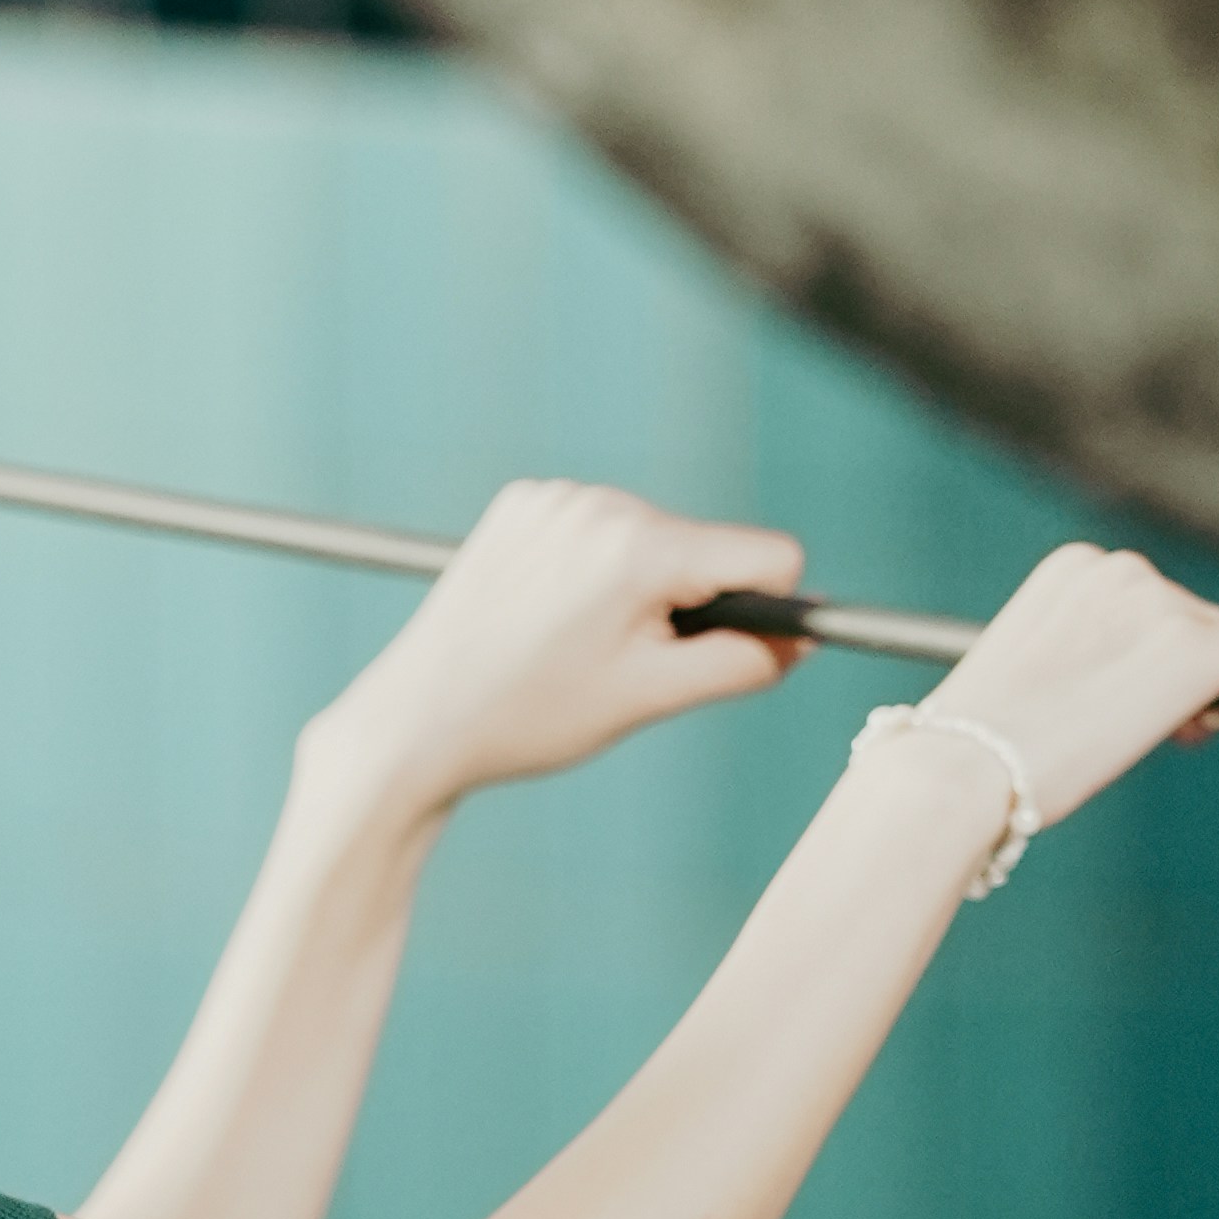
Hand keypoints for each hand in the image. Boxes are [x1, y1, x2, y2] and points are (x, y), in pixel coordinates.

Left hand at [317, 476, 806, 812]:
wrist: (419, 719)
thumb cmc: (532, 717)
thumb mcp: (652, 698)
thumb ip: (743, 662)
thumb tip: (799, 639)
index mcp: (640, 549)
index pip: (769, 556)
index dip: (769, 610)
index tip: (730, 650)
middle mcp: (601, 505)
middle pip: (704, 548)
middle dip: (686, 604)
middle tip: (621, 662)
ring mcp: (555, 499)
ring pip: (650, 539)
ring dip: (636, 588)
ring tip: (576, 644)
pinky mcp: (522, 504)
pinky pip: (595, 530)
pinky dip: (590, 570)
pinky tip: (548, 615)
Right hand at [877, 540, 1218, 846]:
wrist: (961, 771)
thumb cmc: (974, 749)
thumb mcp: (1027, 678)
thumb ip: (1084, 661)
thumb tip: (1130, 688)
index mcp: (1073, 569)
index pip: (1150, 602)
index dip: (1148, 658)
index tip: (1120, 706)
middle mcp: (1120, 570)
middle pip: (1197, 618)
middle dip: (1186, 678)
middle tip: (1153, 737)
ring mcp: (1160, 607)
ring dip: (1211, 693)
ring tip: (1159, 739)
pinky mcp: (1197, 652)